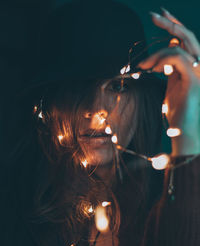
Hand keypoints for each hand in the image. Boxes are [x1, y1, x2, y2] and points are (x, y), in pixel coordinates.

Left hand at [138, 9, 199, 155]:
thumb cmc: (176, 110)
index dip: (174, 25)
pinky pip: (177, 57)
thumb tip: (160, 58)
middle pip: (187, 36)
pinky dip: (161, 59)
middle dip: (169, 22)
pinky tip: (151, 68)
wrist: (183, 128)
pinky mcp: (194, 79)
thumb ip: (169, 69)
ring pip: (181, 45)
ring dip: (157, 52)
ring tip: (144, 65)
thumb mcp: (171, 84)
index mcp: (194, 64)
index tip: (160, 16)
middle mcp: (199, 64)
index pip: (185, 39)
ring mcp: (199, 71)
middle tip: (153, 15)